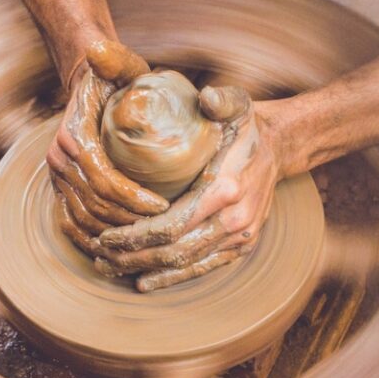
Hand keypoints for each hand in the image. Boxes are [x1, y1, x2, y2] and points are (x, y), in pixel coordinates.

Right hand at [48, 41, 169, 255]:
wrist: (87, 84)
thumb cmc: (113, 77)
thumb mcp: (119, 64)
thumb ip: (115, 59)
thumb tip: (99, 50)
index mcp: (73, 136)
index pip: (104, 179)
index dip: (133, 199)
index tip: (164, 206)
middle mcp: (58, 159)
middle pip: (95, 206)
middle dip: (130, 223)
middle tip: (164, 228)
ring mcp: (56, 177)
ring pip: (84, 220)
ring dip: (115, 235)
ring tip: (148, 239)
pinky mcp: (60, 188)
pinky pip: (71, 224)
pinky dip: (91, 240)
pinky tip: (117, 251)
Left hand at [94, 86, 285, 291]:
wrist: (279, 148)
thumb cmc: (246, 126)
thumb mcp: (237, 104)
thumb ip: (220, 99)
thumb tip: (206, 96)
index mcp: (226, 189)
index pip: (173, 224)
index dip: (136, 236)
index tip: (106, 235)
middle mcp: (235, 220)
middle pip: (174, 251)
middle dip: (132, 257)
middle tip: (99, 256)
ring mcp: (240, 238)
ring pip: (185, 264)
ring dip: (146, 270)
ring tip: (111, 267)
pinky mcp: (241, 247)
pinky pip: (204, 268)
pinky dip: (173, 278)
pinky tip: (145, 281)